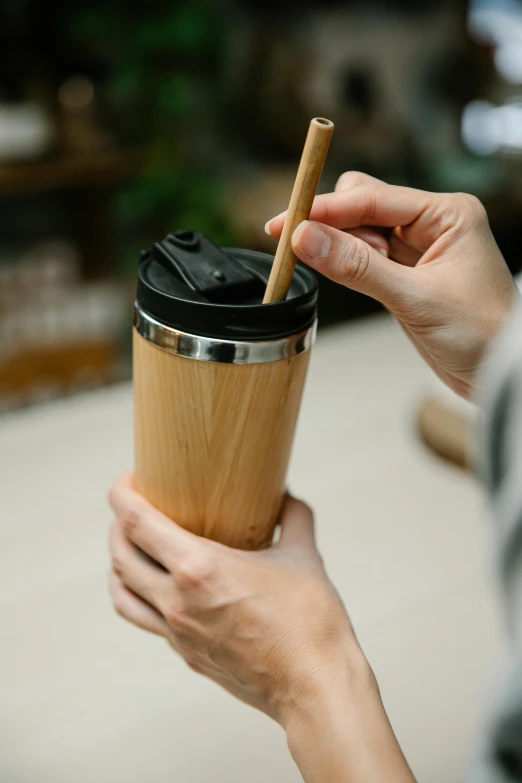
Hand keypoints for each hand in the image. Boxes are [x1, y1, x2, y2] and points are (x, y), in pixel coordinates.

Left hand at [108, 473, 364, 723]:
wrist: (313, 687)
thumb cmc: (309, 621)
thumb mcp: (304, 556)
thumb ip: (293, 518)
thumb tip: (287, 495)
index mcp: (199, 569)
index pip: (136, 522)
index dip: (121, 494)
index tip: (127, 480)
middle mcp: (177, 601)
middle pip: (120, 556)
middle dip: (117, 526)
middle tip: (130, 509)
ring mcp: (177, 633)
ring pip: (122, 593)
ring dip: (118, 565)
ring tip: (129, 548)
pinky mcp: (186, 654)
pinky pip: (146, 620)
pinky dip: (139, 596)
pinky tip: (159, 589)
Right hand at [266, 172, 518, 398]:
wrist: (500, 375)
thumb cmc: (482, 333)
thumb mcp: (415, 298)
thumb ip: (357, 267)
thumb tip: (307, 239)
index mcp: (447, 213)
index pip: (373, 198)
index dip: (325, 209)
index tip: (285, 222)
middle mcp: (432, 224)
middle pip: (362, 204)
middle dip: (330, 223)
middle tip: (296, 245)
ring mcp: (418, 248)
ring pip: (360, 231)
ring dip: (338, 245)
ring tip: (330, 267)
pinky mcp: (406, 274)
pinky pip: (365, 257)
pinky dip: (347, 263)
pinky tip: (338, 271)